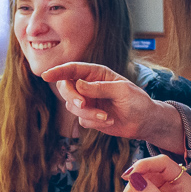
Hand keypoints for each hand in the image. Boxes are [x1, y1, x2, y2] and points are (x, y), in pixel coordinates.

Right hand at [42, 62, 181, 148]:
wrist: (144, 122)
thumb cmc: (136, 100)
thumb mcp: (121, 90)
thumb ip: (99, 87)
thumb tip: (78, 85)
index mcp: (95, 73)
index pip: (72, 69)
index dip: (58, 71)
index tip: (46, 76)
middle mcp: (88, 86)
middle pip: (65, 87)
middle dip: (71, 97)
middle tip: (82, 105)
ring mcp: (87, 101)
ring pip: (72, 106)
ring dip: (88, 113)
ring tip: (106, 117)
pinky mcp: (89, 117)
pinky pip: (81, 120)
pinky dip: (93, 122)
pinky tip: (109, 120)